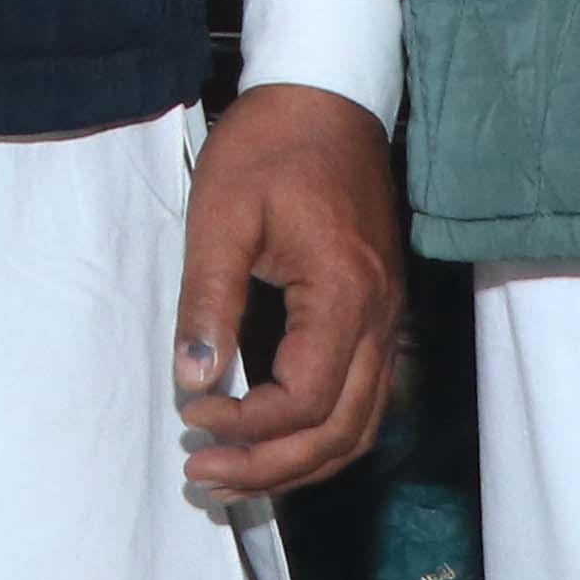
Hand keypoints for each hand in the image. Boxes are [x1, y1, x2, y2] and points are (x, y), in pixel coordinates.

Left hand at [176, 81, 404, 500]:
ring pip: (360, 424)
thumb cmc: (269, 149)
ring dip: (300, 462)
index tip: (193, 414)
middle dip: (274, 467)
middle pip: (340, 429)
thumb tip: (192, 377)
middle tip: (207, 479)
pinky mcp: (378, 315)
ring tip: (234, 478)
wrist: (326, 100)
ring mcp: (386, 319)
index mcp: (343, 294)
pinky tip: (277, 444)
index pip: (305, 398)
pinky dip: (323, 434)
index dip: (248, 424)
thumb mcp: (219, 216)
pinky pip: (363, 398)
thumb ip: (207, 301)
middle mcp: (379, 318)